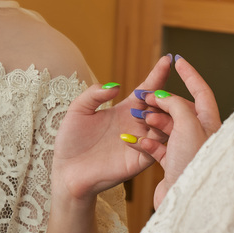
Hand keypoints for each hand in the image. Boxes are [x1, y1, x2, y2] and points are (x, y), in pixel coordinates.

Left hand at [51, 55, 173, 202]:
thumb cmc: (71, 141)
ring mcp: (140, 142)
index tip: (167, 59)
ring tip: (158, 105)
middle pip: (160, 106)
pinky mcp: (139, 160)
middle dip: (164, 96)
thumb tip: (116, 85)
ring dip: (163, 115)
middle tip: (162, 90)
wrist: (67, 173)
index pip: (145, 90)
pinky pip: (154, 147)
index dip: (156, 75)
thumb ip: (94, 94)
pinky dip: (154, 137)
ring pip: (163, 126)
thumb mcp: (78, 110)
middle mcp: (136, 125)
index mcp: (124, 110)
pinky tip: (147, 127)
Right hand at [135, 56, 220, 208]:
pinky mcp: (174, 165)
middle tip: (145, 97)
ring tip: (140, 117)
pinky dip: (147, 141)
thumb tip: (166, 97)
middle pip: (180, 109)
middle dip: (162, 101)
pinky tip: (138, 140)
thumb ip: (176, 105)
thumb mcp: (187, 125)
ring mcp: (187, 151)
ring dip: (153, 120)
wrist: (187, 201)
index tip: (176, 61)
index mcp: (210, 124)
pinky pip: (158, 146)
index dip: (189, 74)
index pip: (201, 91)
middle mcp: (201, 136)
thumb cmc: (193, 162)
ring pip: (168, 127)